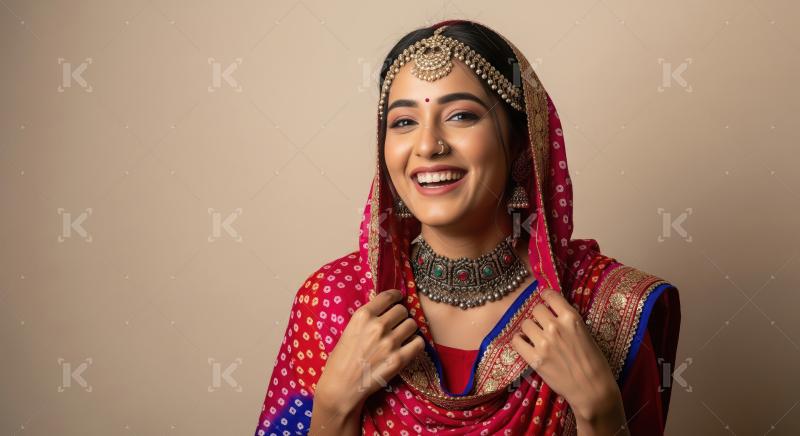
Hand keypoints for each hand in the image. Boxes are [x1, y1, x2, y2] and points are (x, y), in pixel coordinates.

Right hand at [315, 289, 424, 415]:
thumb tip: (384, 308)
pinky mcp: (399, 359)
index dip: (396, 296)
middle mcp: (377, 326)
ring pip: (412, 324)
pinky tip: (408, 347)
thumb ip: (366, 319)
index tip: (399, 298)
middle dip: (401, 315)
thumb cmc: (340, 360)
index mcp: (362, 316)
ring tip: (402, 336)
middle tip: (397, 323)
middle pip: (402, 310)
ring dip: (409, 329)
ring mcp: (390, 343)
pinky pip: (419, 343)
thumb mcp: (349, 330)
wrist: (341, 387)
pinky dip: (415, 343)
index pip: (388, 296)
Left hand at [510, 288, 621, 423]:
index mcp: (571, 318)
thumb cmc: (594, 362)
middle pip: (536, 310)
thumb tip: (552, 312)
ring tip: (535, 337)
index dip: (546, 296)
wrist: (592, 389)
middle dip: (539, 316)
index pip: (550, 295)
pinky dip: (520, 341)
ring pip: (525, 324)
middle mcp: (555, 326)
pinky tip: (525, 344)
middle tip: (543, 325)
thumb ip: (568, 321)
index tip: (544, 298)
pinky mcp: (534, 358)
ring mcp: (543, 343)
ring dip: (529, 329)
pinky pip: (517, 341)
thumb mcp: (585, 333)